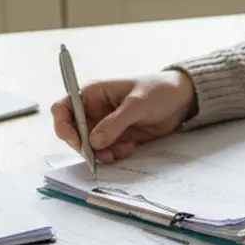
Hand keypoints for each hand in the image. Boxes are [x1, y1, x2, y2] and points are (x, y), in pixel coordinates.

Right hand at [51, 70, 197, 163]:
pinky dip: (114, 154)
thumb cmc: (158, 90)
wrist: (181, 100)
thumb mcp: (137, 104)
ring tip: (123, 149)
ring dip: (102, 153)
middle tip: (103, 153)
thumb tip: (93, 142)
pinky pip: (106, 152)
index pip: (62, 109)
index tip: (77, 142)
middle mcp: (93, 110)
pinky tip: (130, 147)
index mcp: (92, 93)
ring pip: (89, 146)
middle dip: (85, 146)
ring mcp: (104, 125)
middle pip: (73, 133)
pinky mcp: (116, 138)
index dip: (64, 126)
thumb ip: (115, 123)